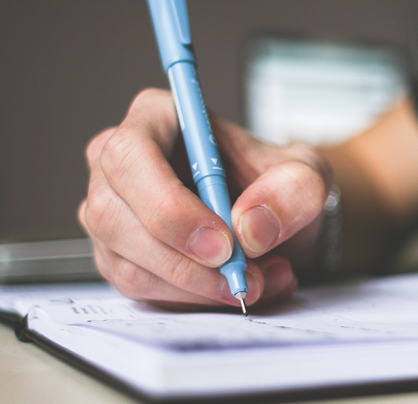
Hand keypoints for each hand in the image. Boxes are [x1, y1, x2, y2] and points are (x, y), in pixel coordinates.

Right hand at [79, 89, 331, 308]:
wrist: (274, 220)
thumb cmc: (277, 184)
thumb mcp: (306, 175)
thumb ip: (292, 190)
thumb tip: (250, 228)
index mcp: (156, 118)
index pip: (130, 155)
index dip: (169, 206)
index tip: (223, 244)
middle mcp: (119, 163)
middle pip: (114, 216)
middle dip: (184, 261)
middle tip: (243, 278)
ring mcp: (111, 212)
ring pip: (128, 263)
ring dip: (197, 287)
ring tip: (258, 281)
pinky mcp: (119, 257)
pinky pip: (141, 289)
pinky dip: (193, 300)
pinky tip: (235, 288)